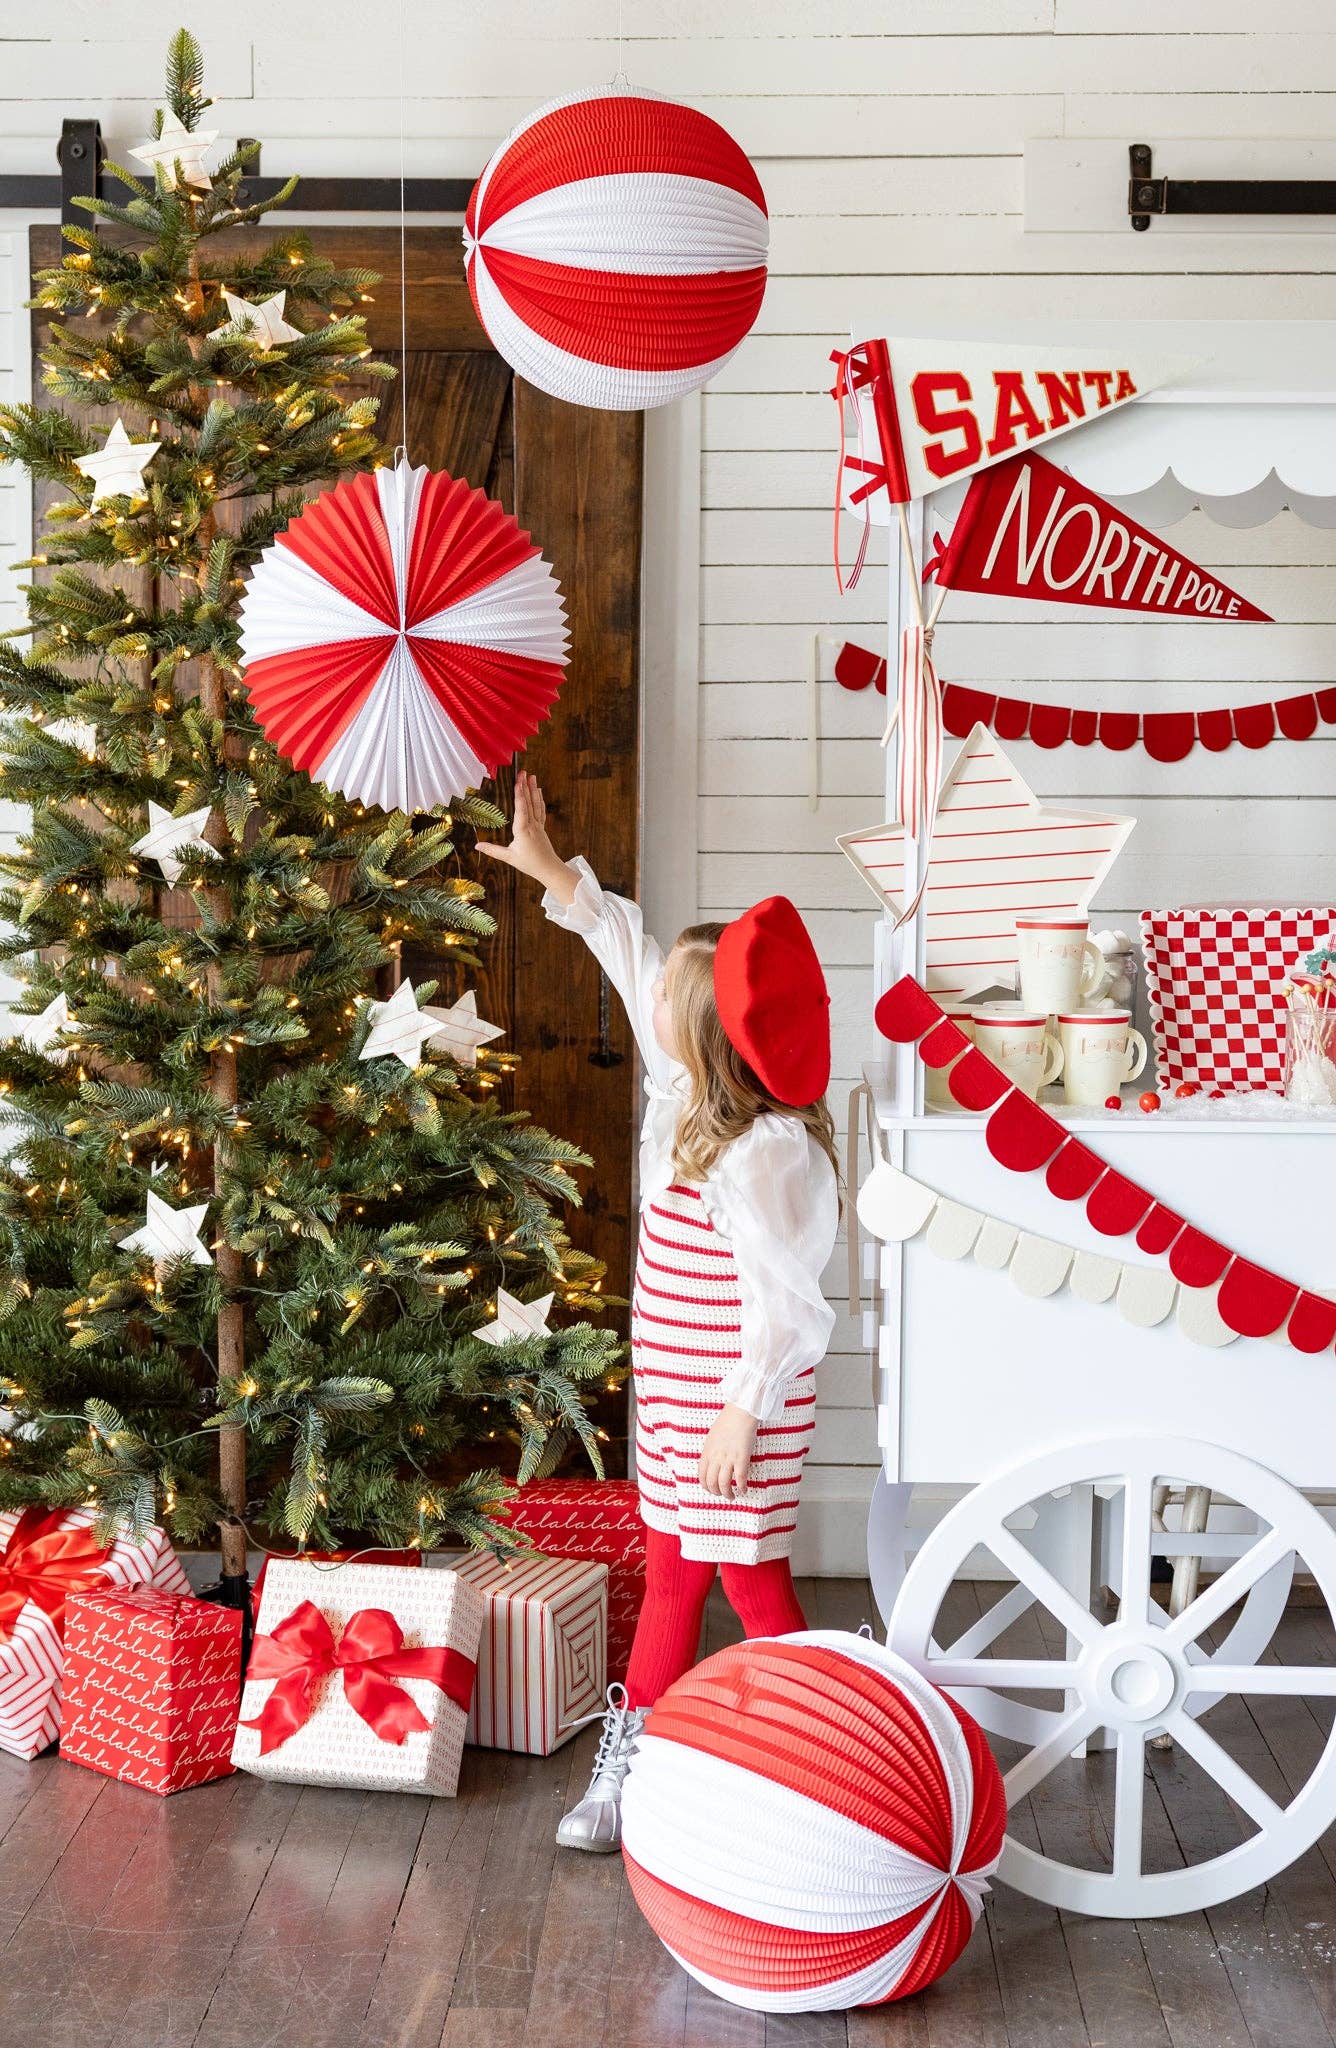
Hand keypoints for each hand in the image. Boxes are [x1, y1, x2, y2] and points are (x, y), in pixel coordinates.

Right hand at [476, 771, 573, 898]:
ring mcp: (538, 825)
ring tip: (532, 776)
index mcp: (523, 830)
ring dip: (533, 789)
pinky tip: (539, 791)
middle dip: (525, 786)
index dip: (519, 794)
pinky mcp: (541, 827)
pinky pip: (540, 810)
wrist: (549, 869)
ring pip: (536, 804)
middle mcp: (532, 825)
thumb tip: (476, 845)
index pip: (521, 809)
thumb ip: (493, 850)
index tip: (518, 782)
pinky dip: (539, 799)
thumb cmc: (529, 864)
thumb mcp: (509, 857)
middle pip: (528, 802)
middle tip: (523, 772)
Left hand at [699, 1403, 758, 1498]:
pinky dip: (742, 1487)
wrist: (740, 1412)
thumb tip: (712, 1463)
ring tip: (731, 1496)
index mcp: (707, 1452)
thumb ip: (711, 1452)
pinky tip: (744, 1489)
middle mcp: (716, 1457)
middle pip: (711, 1482)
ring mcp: (728, 1458)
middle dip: (716, 1492)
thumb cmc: (727, 1421)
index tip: (710, 1489)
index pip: (701, 1476)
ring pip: (724, 1484)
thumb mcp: (712, 1437)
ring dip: (727, 1494)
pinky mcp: (742, 1458)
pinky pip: (740, 1478)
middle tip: (721, 1494)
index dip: (705, 1486)